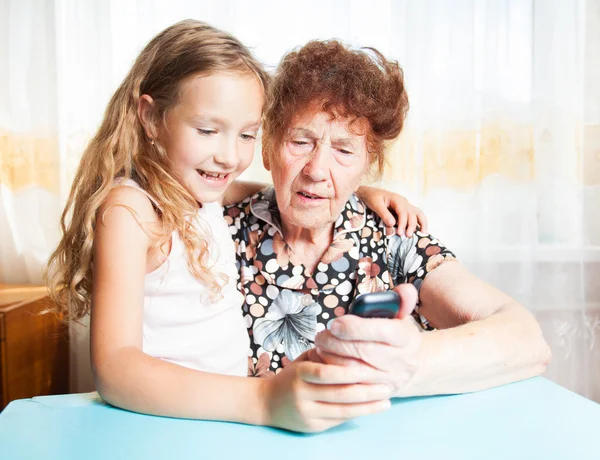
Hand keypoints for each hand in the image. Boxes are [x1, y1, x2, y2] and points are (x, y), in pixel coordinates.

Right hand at [260, 351, 391, 432]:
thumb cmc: (290, 378)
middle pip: (339, 394)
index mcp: (300, 373)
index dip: (351, 372)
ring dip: (368, 407)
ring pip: (342, 411)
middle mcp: (302, 394)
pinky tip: (370, 408)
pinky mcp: (312, 427)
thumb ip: (323, 356)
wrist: (265, 404)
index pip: (327, 373)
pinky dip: (357, 414)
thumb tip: (352, 347)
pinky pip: (339, 420)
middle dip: (367, 391)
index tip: (372, 369)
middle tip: (387, 385)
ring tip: (386, 401)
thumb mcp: (302, 361)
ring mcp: (307, 413)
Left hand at [313, 284, 421, 396]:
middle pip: (362, 352)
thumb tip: (404, 289)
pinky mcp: (375, 394)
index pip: (383, 332)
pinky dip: (332, 374)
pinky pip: (348, 386)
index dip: (356, 327)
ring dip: (330, 358)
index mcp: (405, 338)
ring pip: (353, 371)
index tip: (336, 323)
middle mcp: (400, 361)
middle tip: (320, 336)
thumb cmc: (399, 337)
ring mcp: (388, 380)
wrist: (413, 368)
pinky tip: (323, 363)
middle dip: (336, 342)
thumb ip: (401, 301)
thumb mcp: (403, 317)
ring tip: (320, 348)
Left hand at [356, 185, 426, 236]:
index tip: (400, 233)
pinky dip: (419, 222)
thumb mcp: (375, 204)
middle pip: (412, 214)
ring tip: (423, 234)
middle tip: (408, 236)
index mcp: (397, 199)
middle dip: (411, 225)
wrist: (369, 193)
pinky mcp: (404, 210)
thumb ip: (384, 214)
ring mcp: (405, 206)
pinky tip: (420, 231)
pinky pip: (415, 215)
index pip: (403, 212)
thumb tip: (392, 224)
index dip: (403, 223)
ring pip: (418, 213)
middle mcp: (404, 202)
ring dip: (422, 223)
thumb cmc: (372, 198)